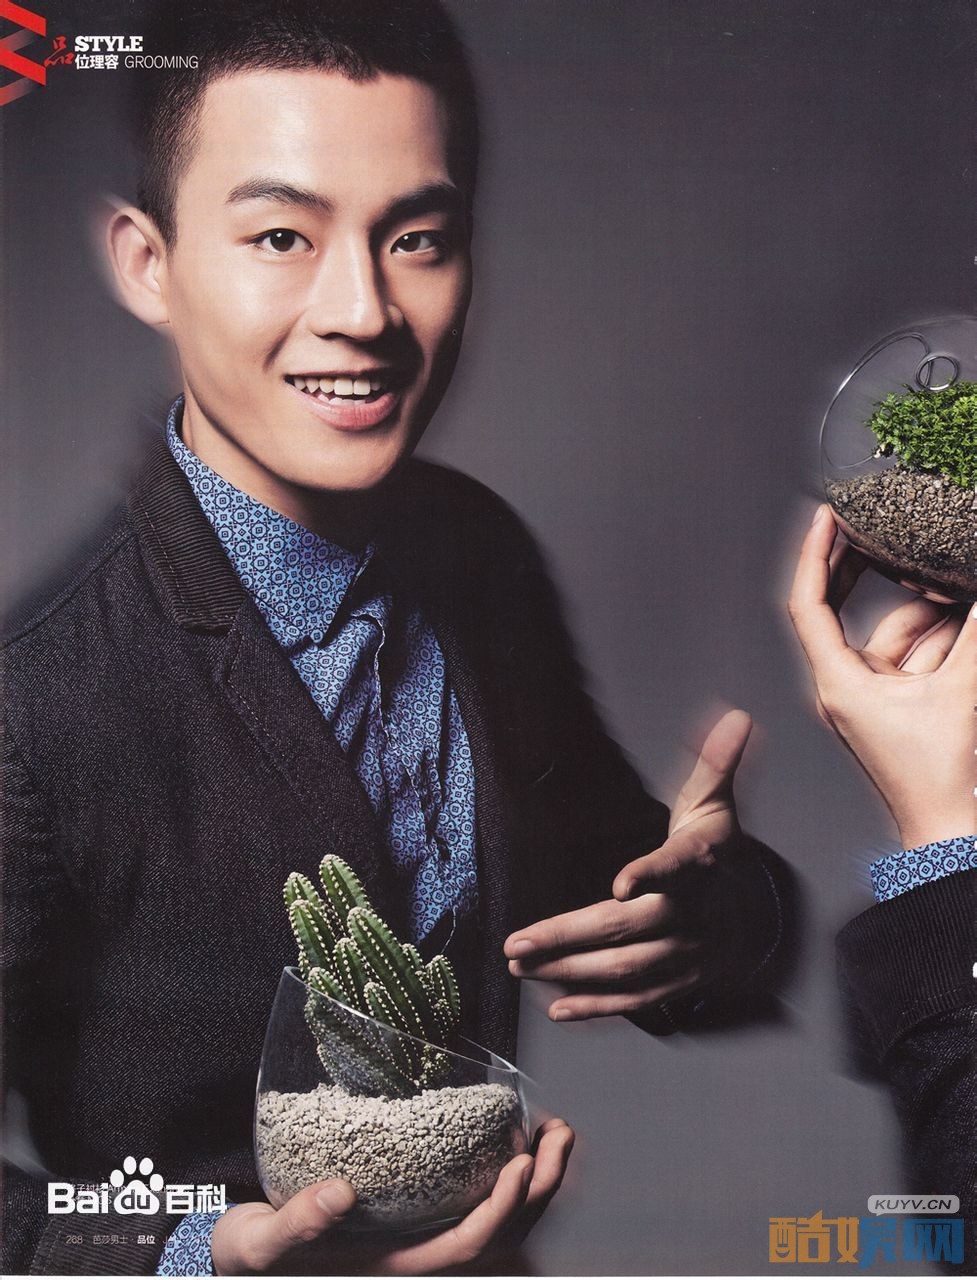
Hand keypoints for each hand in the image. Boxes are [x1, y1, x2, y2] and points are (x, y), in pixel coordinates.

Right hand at [211, 1118, 573, 1274]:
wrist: (248, 1260)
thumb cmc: (255, 1253)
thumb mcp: (261, 1241)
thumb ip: (297, 1222)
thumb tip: (338, 1192)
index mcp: (395, 1270)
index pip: (467, 1250)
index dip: (500, 1213)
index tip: (519, 1165)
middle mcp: (419, 1262)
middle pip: (501, 1240)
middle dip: (540, 1190)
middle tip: (559, 1132)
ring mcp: (423, 1244)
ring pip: (501, 1227)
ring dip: (538, 1183)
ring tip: (557, 1131)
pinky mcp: (420, 1222)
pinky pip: (480, 1207)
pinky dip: (512, 1180)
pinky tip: (520, 1141)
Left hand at [504, 709, 753, 1020]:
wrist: (754, 917)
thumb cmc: (716, 851)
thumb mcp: (715, 805)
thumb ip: (716, 763)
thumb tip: (736, 717)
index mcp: (697, 865)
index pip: (675, 868)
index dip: (650, 876)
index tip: (621, 884)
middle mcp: (690, 915)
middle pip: (628, 929)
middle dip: (569, 937)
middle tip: (518, 940)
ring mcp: (683, 955)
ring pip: (625, 969)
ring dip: (571, 971)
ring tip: (521, 966)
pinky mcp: (675, 984)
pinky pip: (634, 1001)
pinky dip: (596, 1009)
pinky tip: (555, 1008)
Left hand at [788, 504, 976, 847]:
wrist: (950, 834)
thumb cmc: (940, 779)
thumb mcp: (961, 692)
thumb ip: (974, 634)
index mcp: (838, 682)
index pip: (809, 605)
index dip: (816, 555)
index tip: (827, 516)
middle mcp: (847, 686)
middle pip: (846, 611)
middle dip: (871, 570)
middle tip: (885, 528)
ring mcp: (874, 697)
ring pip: (896, 633)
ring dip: (928, 605)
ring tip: (952, 574)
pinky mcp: (901, 707)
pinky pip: (917, 657)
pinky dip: (943, 636)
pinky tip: (965, 611)